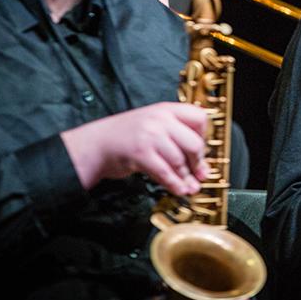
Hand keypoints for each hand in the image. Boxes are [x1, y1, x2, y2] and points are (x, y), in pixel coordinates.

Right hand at [62, 102, 208, 194]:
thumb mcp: (154, 126)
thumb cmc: (126, 136)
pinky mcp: (140, 153)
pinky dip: (174, 184)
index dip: (205, 136)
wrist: (96, 144)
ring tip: (190, 187)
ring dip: (187, 178)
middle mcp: (160, 119)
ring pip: (180, 160)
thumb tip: (201, 163)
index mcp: (166, 109)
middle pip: (193, 143)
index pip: (199, 117)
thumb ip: (176, 137)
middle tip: (200, 173)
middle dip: (198, 162)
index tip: (202, 149)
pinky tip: (179, 189)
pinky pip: (166, 172)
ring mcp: (150, 135)